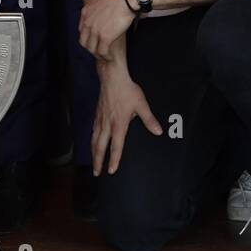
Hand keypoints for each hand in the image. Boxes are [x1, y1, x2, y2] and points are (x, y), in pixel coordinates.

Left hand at [79, 0, 134, 60]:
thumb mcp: (101, 1)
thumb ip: (98, 10)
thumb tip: (104, 15)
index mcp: (85, 13)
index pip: (81, 31)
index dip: (88, 38)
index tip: (95, 41)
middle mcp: (87, 22)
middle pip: (84, 42)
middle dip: (91, 48)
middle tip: (99, 51)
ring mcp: (95, 31)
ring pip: (92, 49)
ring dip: (98, 55)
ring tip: (105, 56)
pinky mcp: (105, 37)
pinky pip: (102, 52)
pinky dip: (106, 57)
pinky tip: (110, 57)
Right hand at [91, 58, 161, 175]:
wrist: (112, 77)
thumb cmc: (127, 90)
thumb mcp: (141, 104)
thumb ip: (149, 119)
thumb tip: (158, 131)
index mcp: (119, 124)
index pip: (116, 146)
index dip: (114, 159)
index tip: (112, 170)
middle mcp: (107, 124)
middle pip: (100, 147)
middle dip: (98, 161)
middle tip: (96, 173)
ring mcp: (100, 119)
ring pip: (94, 140)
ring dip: (93, 153)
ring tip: (93, 162)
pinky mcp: (97, 114)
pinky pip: (92, 131)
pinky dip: (91, 141)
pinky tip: (92, 143)